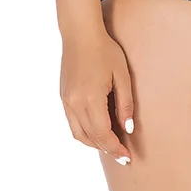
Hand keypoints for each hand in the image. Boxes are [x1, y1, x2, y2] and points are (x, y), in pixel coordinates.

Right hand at [60, 29, 134, 164]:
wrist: (80, 34)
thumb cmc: (105, 51)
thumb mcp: (122, 75)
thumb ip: (125, 104)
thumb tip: (127, 129)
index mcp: (90, 99)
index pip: (103, 134)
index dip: (115, 148)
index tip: (126, 157)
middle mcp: (74, 103)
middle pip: (90, 138)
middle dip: (106, 148)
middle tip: (122, 154)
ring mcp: (66, 101)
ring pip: (78, 134)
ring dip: (94, 143)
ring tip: (110, 145)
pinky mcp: (63, 97)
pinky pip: (72, 123)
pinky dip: (84, 132)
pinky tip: (97, 130)